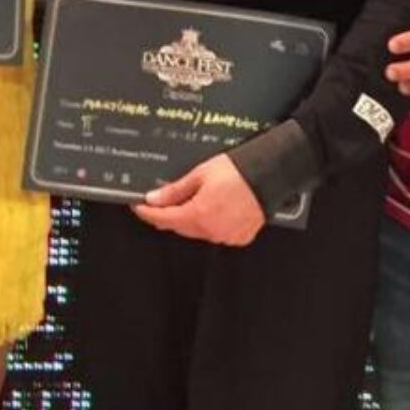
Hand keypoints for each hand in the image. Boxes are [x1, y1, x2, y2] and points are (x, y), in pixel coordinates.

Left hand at [131, 152, 266, 245]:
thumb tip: (154, 198)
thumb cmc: (239, 171)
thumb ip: (175, 190)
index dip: (147, 212)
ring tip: (194, 198)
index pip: (163, 218)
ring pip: (198, 231)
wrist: (270, 174)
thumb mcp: (200, 174)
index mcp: (198, 215)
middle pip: (179, 226)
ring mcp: (226, 236)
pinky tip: (214, 208)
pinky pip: (216, 233)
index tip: (138, 206)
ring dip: (190, 218)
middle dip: (169, 214)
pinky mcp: (239, 237)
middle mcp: (211, 230)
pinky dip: (210, 223)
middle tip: (161, 200)